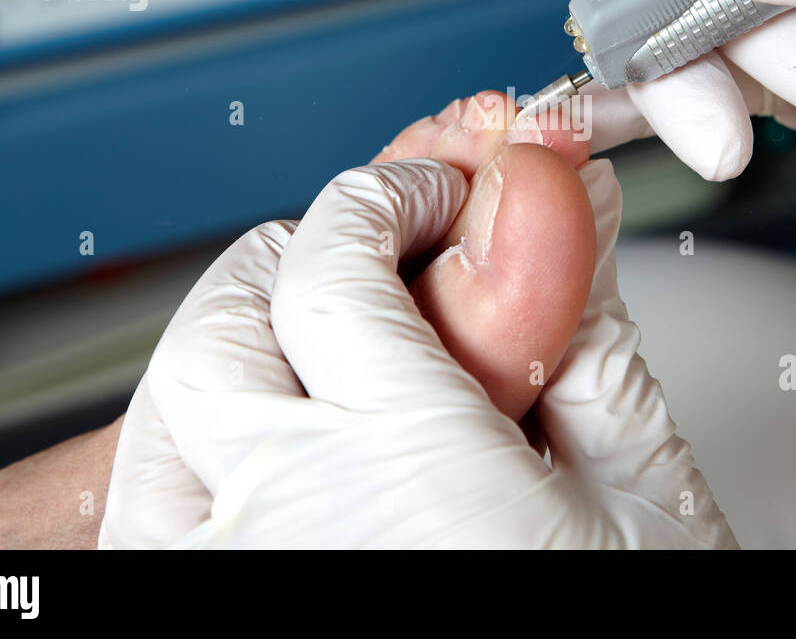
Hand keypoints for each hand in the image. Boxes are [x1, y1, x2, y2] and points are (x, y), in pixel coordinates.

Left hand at [101, 94, 733, 547]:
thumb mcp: (643, 505)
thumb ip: (592, 337)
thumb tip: (565, 202)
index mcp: (400, 467)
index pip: (332, 260)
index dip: (385, 200)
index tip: (432, 198)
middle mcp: (276, 518)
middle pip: (221, 317)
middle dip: (300, 255)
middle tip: (377, 255)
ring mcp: (220, 573)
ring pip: (164, 406)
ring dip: (239, 345)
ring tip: (323, 350)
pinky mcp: (194, 611)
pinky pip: (152, 500)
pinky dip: (201, 443)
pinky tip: (281, 451)